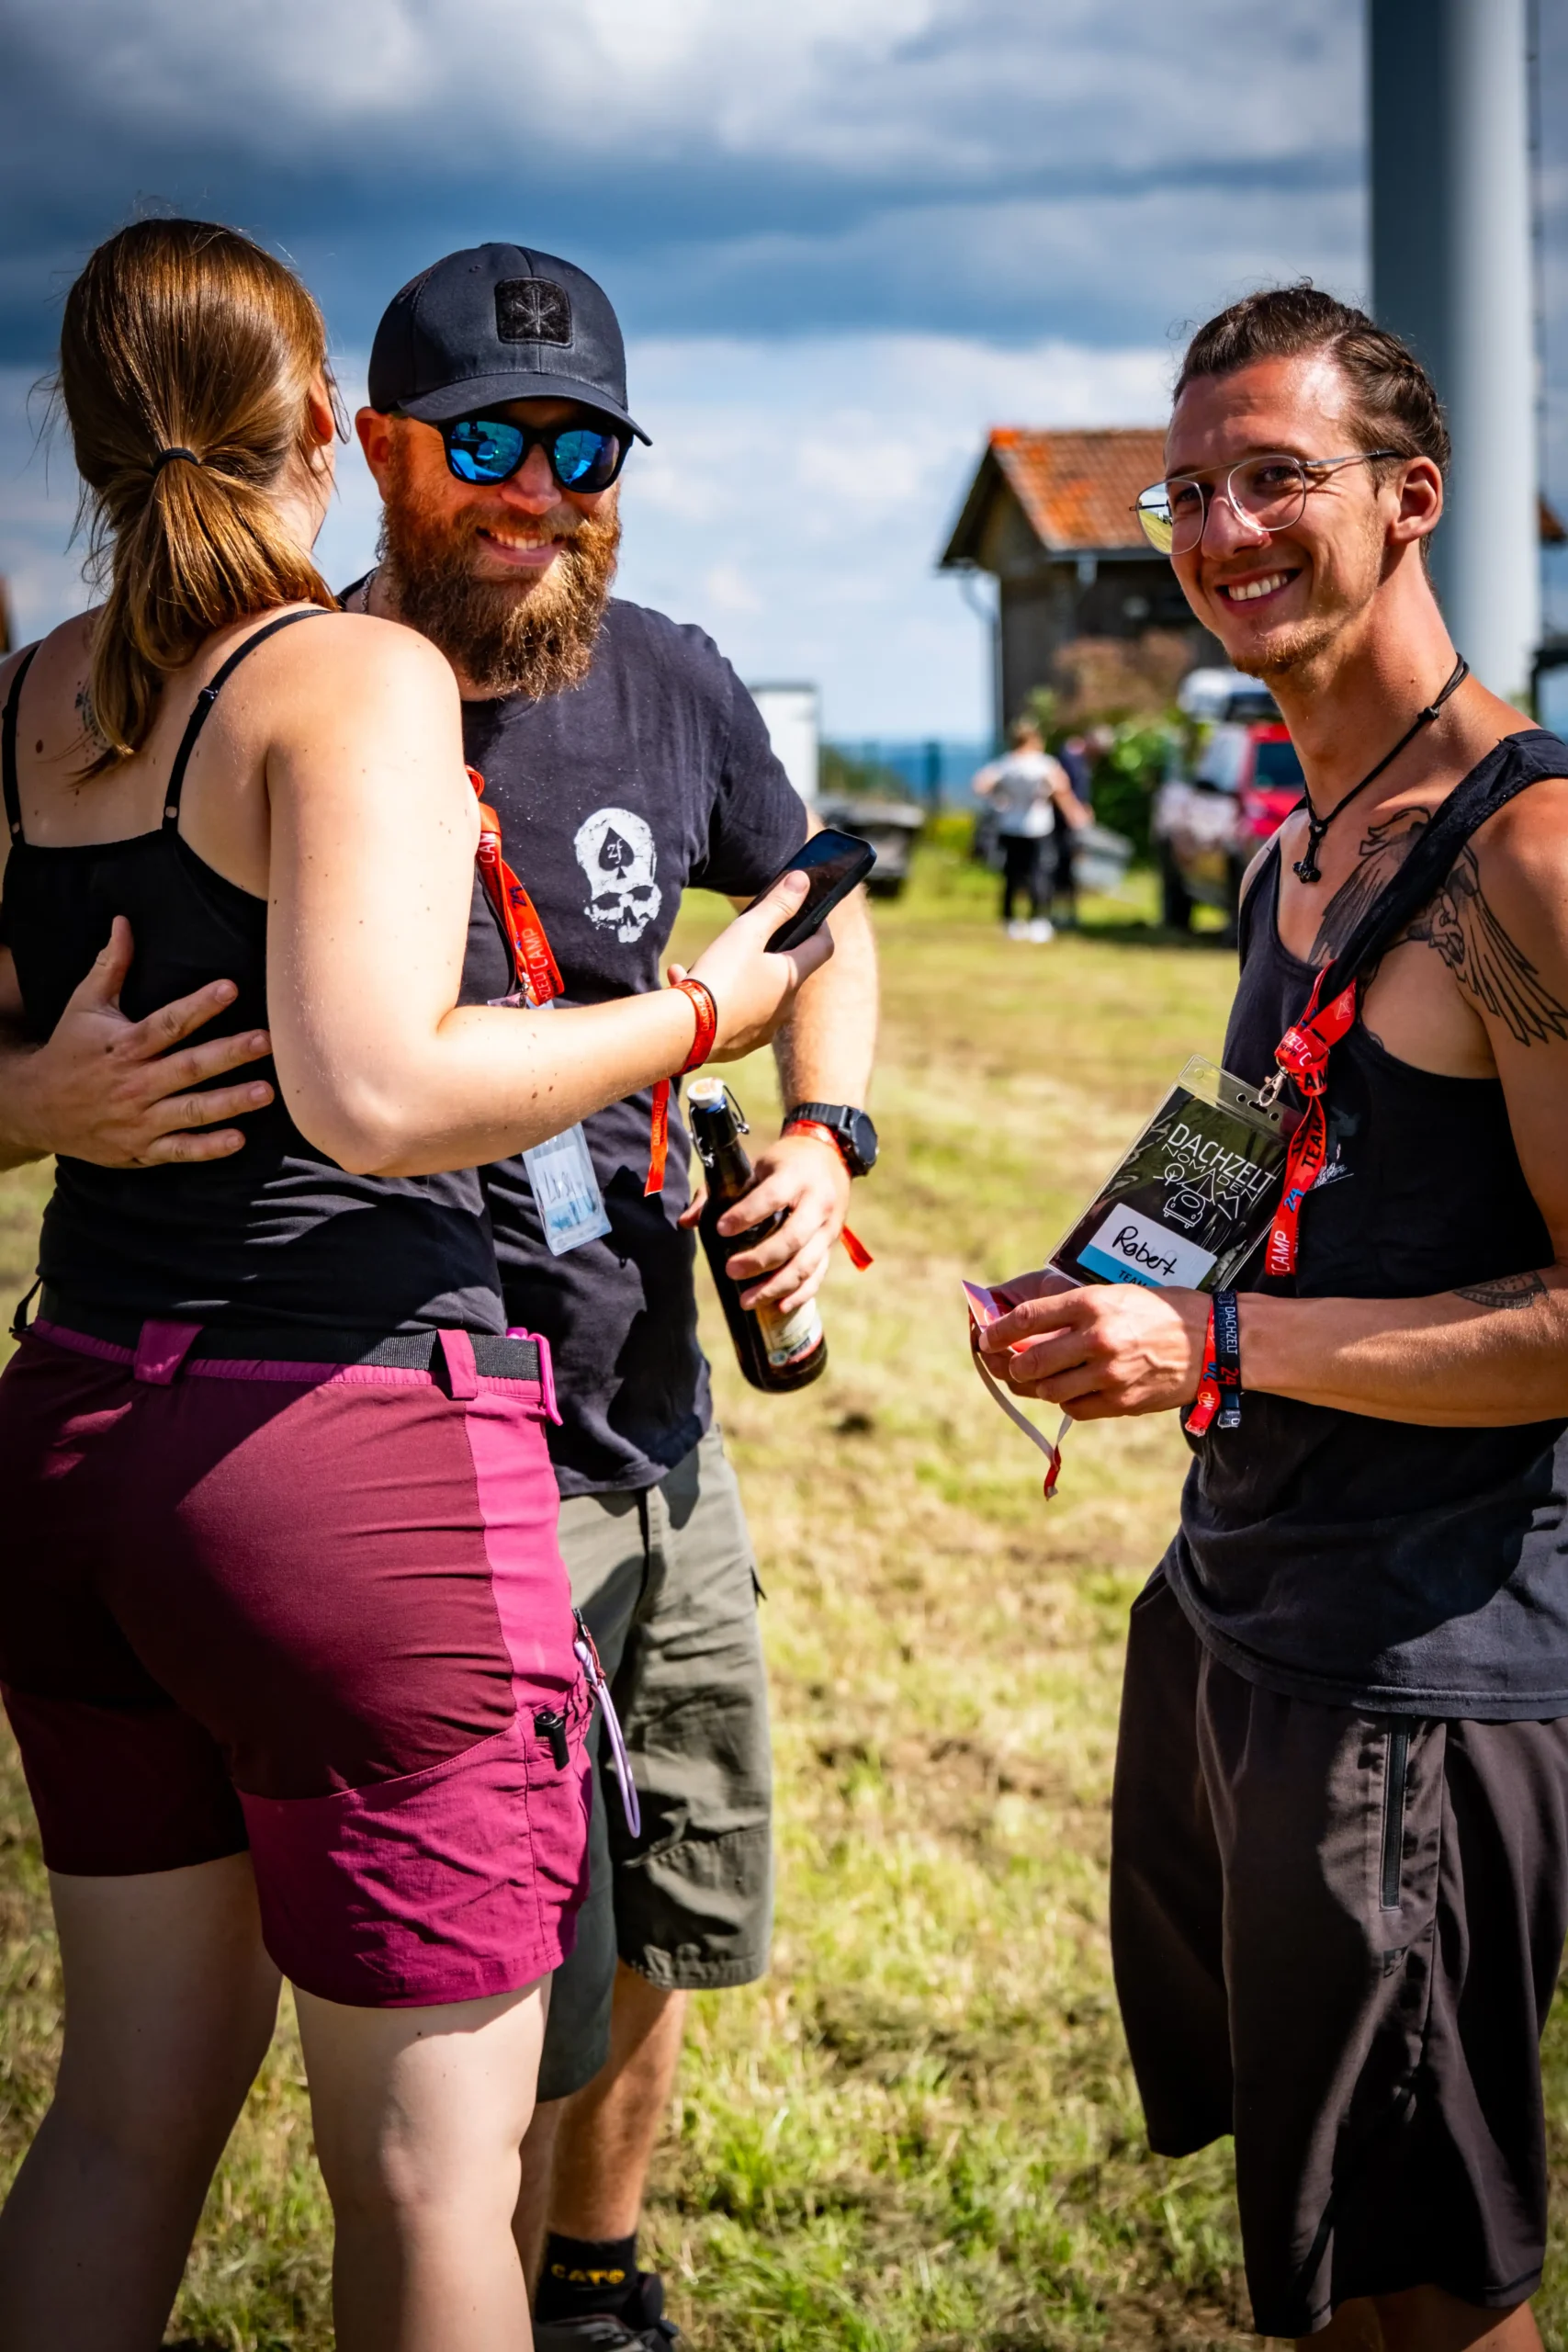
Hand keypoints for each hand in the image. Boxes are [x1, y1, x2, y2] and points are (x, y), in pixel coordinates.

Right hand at [7, 917, 272, 1166]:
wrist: (36, 1107)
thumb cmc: (70, 1049)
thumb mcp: (85, 1006)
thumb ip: (111, 966)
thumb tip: (123, 921)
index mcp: (124, 1045)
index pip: (167, 1022)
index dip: (199, 1005)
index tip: (230, 988)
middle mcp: (134, 1082)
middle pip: (187, 1067)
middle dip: (228, 1054)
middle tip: (266, 1040)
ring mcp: (139, 1118)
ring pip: (190, 1111)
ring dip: (228, 1103)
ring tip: (266, 1092)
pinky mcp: (142, 1148)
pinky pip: (178, 1151)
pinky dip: (207, 1149)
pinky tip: (239, 1140)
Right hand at [682, 872, 832, 1060]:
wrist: (689, 1031)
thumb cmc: (721, 977)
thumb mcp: (748, 932)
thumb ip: (777, 906)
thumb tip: (802, 880)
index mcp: (792, 977)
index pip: (823, 947)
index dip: (820, 926)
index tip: (811, 912)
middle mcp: (784, 1007)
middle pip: (786, 972)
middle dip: (769, 953)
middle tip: (747, 937)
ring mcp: (763, 1029)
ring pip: (754, 994)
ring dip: (735, 976)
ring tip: (704, 964)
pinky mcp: (739, 1045)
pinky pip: (731, 1014)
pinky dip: (715, 999)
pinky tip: (682, 982)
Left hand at [708, 1129, 850, 1310]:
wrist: (830, 1158)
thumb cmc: (784, 1164)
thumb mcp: (755, 1166)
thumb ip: (718, 1192)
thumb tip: (686, 1221)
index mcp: (796, 1177)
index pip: (772, 1197)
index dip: (747, 1214)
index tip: (721, 1229)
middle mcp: (818, 1203)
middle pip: (792, 1239)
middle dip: (759, 1260)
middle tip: (730, 1270)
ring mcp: (828, 1228)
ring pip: (806, 1264)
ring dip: (775, 1286)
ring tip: (745, 1301)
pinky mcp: (831, 1246)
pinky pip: (818, 1275)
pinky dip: (799, 1295)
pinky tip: (778, 1307)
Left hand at [978, 1277, 1209, 1419]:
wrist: (1214, 1340)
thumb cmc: (1162, 1311)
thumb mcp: (1115, 1295)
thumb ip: (1072, 1312)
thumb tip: (1026, 1329)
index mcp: (1092, 1304)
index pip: (1027, 1319)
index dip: (998, 1332)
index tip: (986, 1337)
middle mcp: (1097, 1339)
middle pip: (1030, 1361)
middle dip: (1011, 1365)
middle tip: (1008, 1364)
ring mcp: (1109, 1374)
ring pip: (1048, 1390)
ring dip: (1037, 1386)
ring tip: (1039, 1378)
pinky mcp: (1122, 1401)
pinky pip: (1075, 1408)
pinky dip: (1066, 1401)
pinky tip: (1072, 1389)